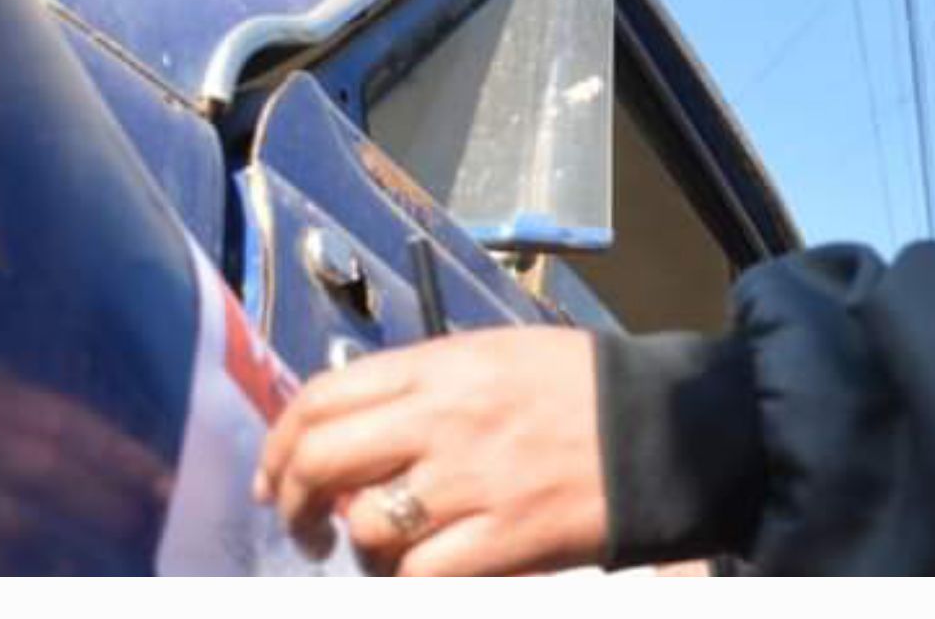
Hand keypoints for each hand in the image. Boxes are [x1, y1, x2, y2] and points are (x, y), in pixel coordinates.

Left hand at [253, 326, 606, 577]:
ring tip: (370, 548)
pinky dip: (403, 579)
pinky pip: (417, 574)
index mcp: (438, 365)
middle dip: (293, 499)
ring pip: (365, 525)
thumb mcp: (490, 355)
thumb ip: (419, 386)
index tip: (276, 472)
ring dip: (355, 545)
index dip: (281, 441)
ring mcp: (468, 483)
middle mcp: (441, 419)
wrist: (658, 426)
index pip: (323, 396)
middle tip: (299, 521)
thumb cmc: (572, 386)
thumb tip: (353, 432)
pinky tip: (414, 570)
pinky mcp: (499, 541)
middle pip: (322, 459)